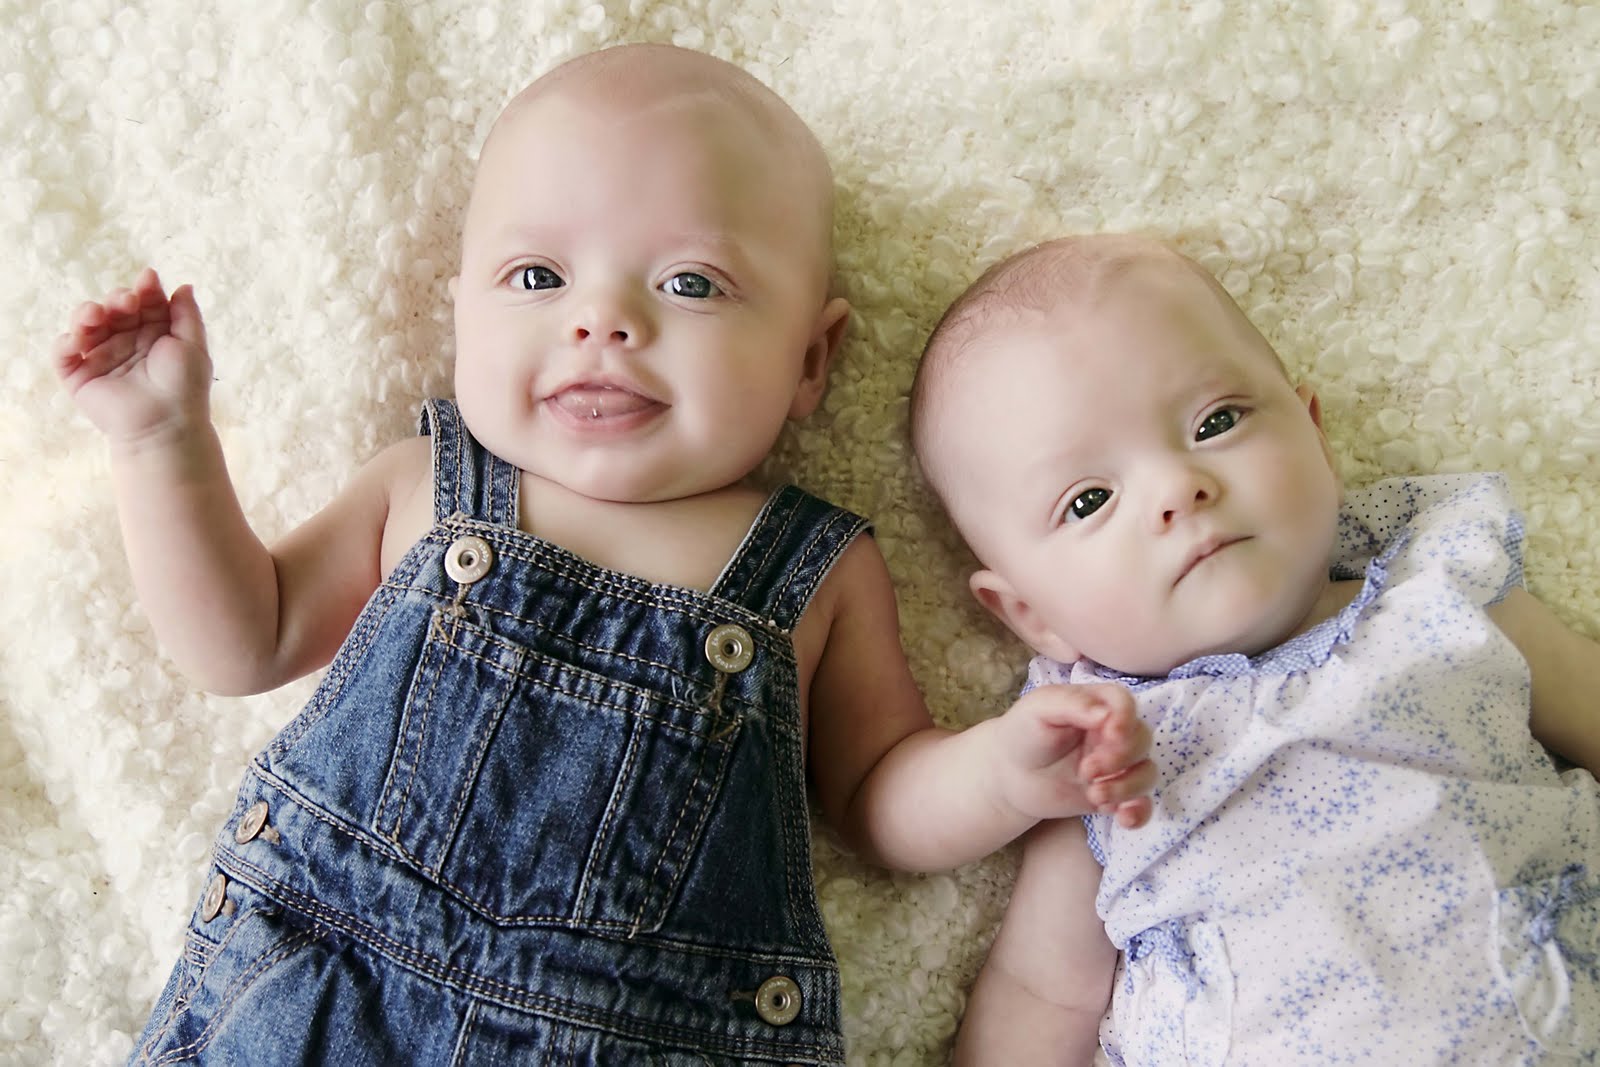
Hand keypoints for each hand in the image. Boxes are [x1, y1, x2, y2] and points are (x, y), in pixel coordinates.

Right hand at [52, 268, 212, 445]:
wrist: (166, 423)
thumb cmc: (185, 386)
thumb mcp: (193, 344)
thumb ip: (187, 314)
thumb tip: (183, 285)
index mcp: (153, 335)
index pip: (144, 304)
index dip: (145, 289)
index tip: (148, 279)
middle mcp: (126, 343)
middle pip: (114, 310)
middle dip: (118, 299)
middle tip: (127, 302)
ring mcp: (102, 358)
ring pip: (86, 325)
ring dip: (87, 313)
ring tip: (96, 314)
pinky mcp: (80, 377)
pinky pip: (64, 354)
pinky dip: (66, 342)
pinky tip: (77, 339)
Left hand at [990, 682, 1154, 827]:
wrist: (1009, 775)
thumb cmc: (1023, 733)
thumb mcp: (1039, 709)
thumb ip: (1072, 704)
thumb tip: (1106, 713)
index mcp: (1096, 706)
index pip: (1125, 704)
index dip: (1125, 719)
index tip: (1111, 735)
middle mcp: (1113, 733)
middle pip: (1142, 739)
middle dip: (1120, 758)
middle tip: (1086, 770)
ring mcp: (1117, 765)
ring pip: (1146, 773)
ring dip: (1127, 787)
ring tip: (1094, 795)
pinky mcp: (1115, 793)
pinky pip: (1142, 804)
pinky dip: (1139, 812)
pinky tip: (1123, 818)